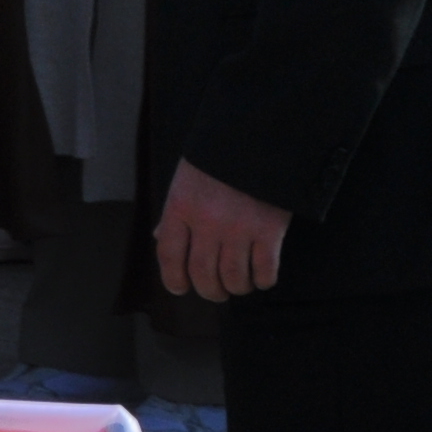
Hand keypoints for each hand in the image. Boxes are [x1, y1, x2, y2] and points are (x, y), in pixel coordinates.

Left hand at [157, 160, 291, 300]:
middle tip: (215, 291)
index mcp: (180, 205)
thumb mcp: (185, 181)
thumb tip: (160, 239)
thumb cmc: (216, 162)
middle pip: (203, 274)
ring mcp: (239, 227)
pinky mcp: (270, 230)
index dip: (173, 279)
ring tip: (238, 283)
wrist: (256, 139)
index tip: (180, 287)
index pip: (168, 255)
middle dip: (209, 291)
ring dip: (236, 288)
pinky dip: (263, 281)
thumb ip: (174, 213)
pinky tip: (261, 276)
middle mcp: (207, 220)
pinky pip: (265, 271)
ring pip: (234, 279)